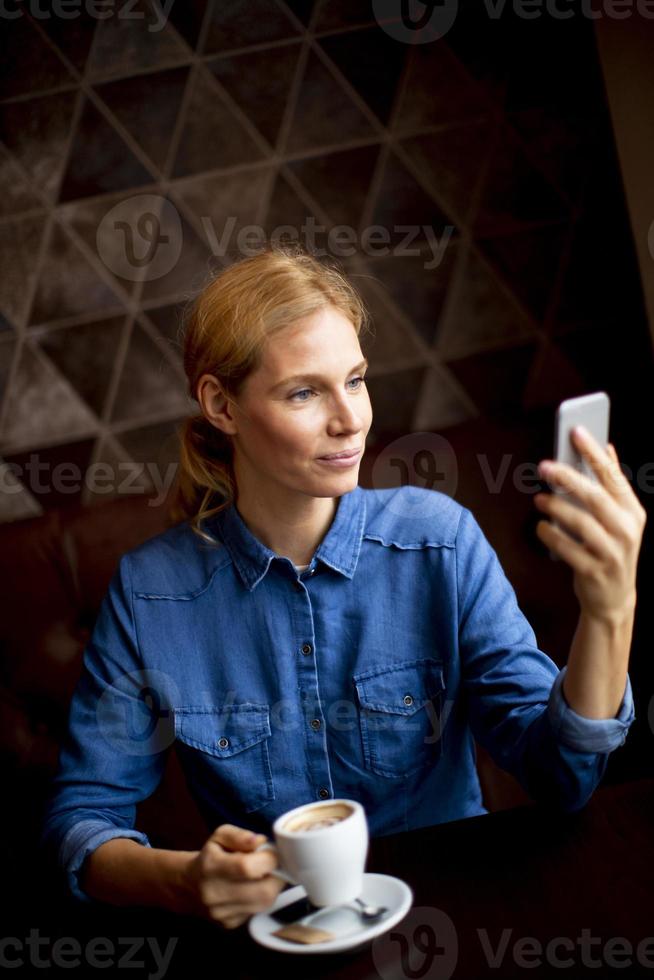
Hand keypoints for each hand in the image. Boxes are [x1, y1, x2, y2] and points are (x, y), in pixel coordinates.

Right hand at [182, 824, 286, 928]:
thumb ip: (240, 835)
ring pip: (264, 904)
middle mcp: (215, 894)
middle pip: (263, 891)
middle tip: (273, 865)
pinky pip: (257, 911)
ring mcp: (222, 913)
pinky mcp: (230, 924)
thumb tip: (260, 842)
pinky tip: (255, 888)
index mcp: (211, 867)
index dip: (268, 859)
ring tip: (266, 874)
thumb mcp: (220, 836)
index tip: (272, 852)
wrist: (188, 885)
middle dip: (277, 875)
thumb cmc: (210, 856)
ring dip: (272, 887)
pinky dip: (262, 898)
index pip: (247, 867)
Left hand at [534, 427, 646, 623]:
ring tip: (539, 499)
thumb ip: (612, 485)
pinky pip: (568, 549)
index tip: (576, 432)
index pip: (613, 476)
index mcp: (633, 512)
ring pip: (581, 523)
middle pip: (595, 498)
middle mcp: (627, 530)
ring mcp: (612, 553)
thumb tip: (607, 447)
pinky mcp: (594, 571)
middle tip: (544, 466)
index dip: (594, 453)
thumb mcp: (618, 518)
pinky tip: (541, 527)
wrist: (614, 598)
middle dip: (568, 478)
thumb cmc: (610, 548)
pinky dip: (551, 535)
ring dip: (556, 508)